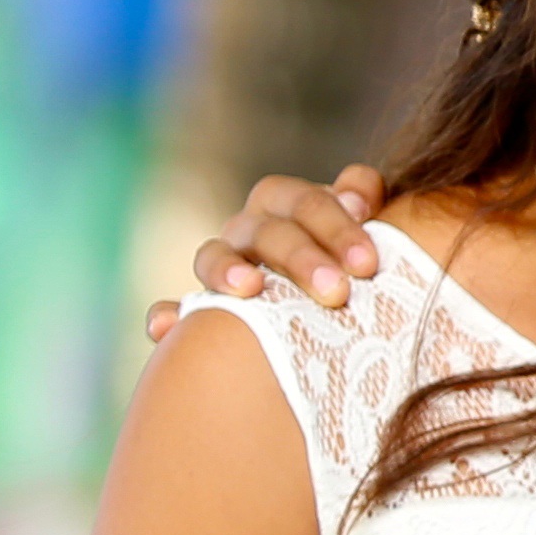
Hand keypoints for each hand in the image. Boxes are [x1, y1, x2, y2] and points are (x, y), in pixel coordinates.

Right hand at [145, 164, 387, 344]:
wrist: (311, 337)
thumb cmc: (350, 282)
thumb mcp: (364, 251)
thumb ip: (370, 217)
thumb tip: (361, 197)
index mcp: (295, 209)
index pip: (310, 201)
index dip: (339, 220)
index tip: (367, 256)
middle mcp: (254, 229)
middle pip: (270, 229)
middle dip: (303, 256)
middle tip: (338, 292)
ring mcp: (221, 265)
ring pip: (215, 254)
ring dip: (228, 269)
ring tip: (249, 288)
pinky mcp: (194, 308)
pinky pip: (172, 307)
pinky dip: (168, 314)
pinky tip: (165, 326)